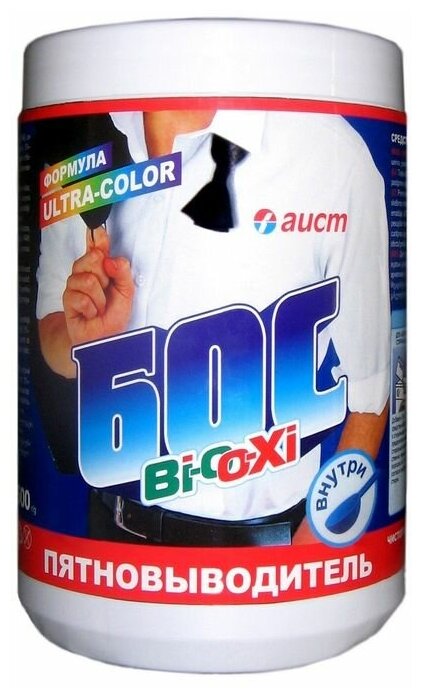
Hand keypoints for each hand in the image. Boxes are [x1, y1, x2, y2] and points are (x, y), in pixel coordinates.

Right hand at [62, 227, 134, 345]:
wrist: (103, 337)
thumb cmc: (113, 315)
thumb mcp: (127, 292)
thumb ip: (123, 272)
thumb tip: (111, 259)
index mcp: (101, 268)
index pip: (96, 246)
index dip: (97, 237)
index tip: (99, 230)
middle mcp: (85, 273)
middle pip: (92, 258)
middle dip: (104, 277)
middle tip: (107, 291)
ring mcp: (75, 285)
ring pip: (87, 279)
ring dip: (99, 298)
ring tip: (100, 307)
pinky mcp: (68, 300)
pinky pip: (82, 298)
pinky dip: (92, 309)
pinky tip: (92, 314)